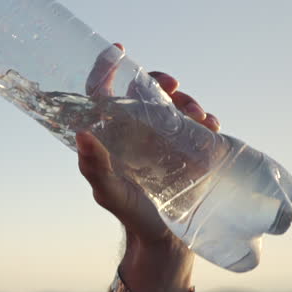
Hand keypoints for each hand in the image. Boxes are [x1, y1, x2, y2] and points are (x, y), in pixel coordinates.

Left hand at [76, 43, 219, 247]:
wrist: (167, 240)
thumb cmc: (132, 214)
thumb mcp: (110, 192)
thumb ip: (94, 167)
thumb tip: (81, 133)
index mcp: (113, 135)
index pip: (104, 94)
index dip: (107, 70)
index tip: (119, 50)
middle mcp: (138, 130)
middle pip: (147, 91)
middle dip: (161, 80)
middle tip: (173, 83)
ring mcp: (166, 138)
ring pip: (176, 104)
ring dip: (188, 100)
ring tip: (198, 114)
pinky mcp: (191, 148)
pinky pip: (199, 123)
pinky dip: (206, 118)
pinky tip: (211, 124)